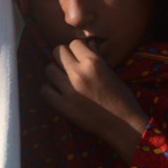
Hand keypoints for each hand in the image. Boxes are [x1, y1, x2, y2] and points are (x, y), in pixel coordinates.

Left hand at [41, 39, 147, 160]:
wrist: (123, 125)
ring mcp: (69, 90)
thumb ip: (98, 56)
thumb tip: (89, 42)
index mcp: (93, 62)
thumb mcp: (111, 73)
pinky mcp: (63, 106)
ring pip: (49, 69)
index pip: (74, 43)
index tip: (79, 56)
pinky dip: (49, 89)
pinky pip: (44, 90)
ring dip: (55, 72)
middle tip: (68, 66)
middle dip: (63, 57)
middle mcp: (79, 73)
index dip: (76, 49)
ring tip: (63, 79)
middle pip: (57, 52)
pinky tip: (58, 92)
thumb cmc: (121, 98)